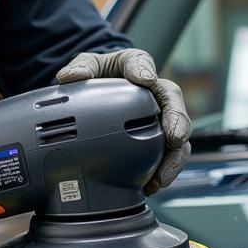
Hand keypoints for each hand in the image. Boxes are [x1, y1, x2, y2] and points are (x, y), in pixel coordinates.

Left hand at [56, 49, 189, 194]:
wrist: (103, 93)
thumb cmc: (101, 75)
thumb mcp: (88, 66)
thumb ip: (81, 68)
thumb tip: (69, 77)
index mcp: (135, 66)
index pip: (141, 62)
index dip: (144, 70)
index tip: (144, 79)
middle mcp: (154, 90)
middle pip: (173, 102)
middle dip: (178, 121)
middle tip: (174, 138)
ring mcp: (160, 115)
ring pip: (178, 134)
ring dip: (173, 157)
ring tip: (161, 176)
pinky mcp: (160, 138)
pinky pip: (168, 155)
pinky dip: (162, 171)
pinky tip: (151, 185)